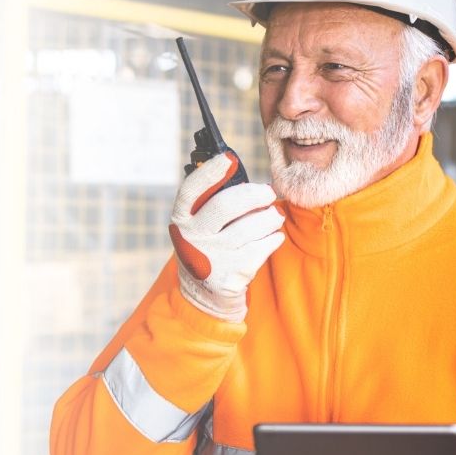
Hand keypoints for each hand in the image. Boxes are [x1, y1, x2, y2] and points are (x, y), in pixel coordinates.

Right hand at [169, 153, 283, 321]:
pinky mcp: (230, 277)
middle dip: (254, 194)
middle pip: (225, 205)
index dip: (210, 172)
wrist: (205, 296)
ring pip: (250, 227)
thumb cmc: (210, 247)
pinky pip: (262, 248)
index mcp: (181, 218)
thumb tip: (250, 180)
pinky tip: (272, 238)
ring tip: (274, 218)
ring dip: (270, 218)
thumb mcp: (200, 225)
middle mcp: (191, 237)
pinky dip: (274, 239)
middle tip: (269, 193)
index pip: (191, 189)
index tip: (229, 158)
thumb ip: (215, 202)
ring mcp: (210, 258)